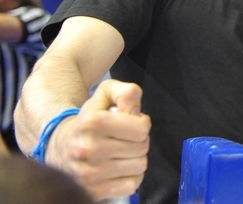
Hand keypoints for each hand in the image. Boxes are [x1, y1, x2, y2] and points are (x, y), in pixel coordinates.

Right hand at [48, 79, 150, 199]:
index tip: (130, 123)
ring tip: (120, 152)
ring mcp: (89, 173)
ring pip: (140, 166)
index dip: (141, 123)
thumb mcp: (105, 95)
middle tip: (123, 138)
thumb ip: (126, 93)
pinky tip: (117, 168)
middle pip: (142, 147)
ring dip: (135, 158)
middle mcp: (88, 149)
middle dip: (138, 140)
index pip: (142, 128)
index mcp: (92, 122)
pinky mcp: (93, 191)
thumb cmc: (89, 119)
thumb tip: (136, 109)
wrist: (58, 146)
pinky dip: (130, 176)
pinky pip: (132, 184)